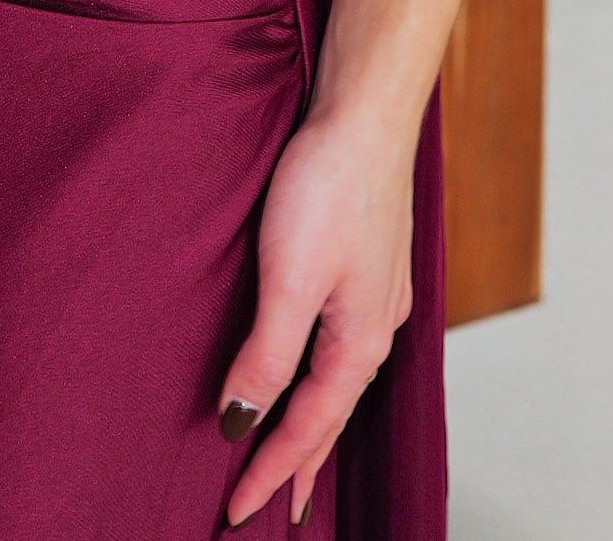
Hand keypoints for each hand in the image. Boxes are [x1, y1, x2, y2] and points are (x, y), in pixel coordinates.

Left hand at [218, 109, 415, 525]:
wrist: (368, 112)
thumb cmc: (329, 186)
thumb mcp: (288, 279)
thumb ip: (267, 356)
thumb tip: (240, 424)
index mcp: (358, 342)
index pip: (307, 429)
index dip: (269, 471)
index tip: (236, 513)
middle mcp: (376, 327)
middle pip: (332, 415)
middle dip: (302, 463)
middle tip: (277, 510)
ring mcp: (376, 294)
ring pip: (340, 379)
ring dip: (315, 421)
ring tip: (297, 455)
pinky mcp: (368, 263)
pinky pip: (343, 343)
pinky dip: (324, 375)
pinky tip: (319, 365)